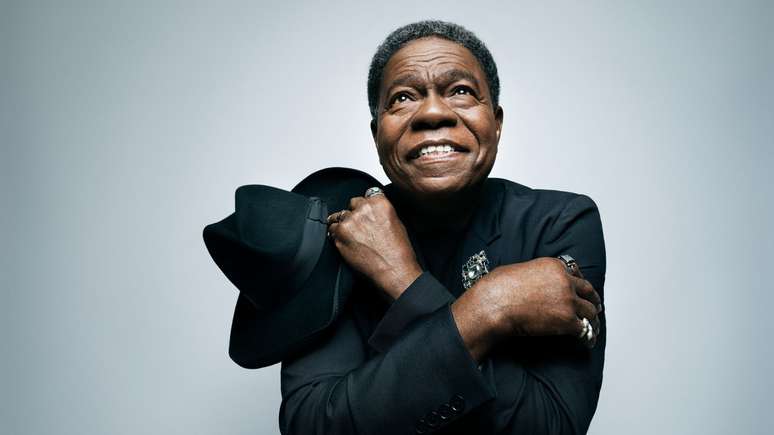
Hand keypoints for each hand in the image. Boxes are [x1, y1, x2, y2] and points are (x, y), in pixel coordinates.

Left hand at [326, 194, 421, 298]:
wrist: (393, 270)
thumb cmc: (398, 252)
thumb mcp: (397, 222)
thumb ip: (381, 212)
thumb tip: (372, 211)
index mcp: (380, 203)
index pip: (368, 195)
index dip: (366, 205)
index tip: (365, 212)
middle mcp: (364, 209)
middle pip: (352, 203)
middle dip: (354, 213)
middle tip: (359, 227)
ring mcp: (350, 221)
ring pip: (340, 216)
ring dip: (343, 224)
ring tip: (352, 236)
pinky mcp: (340, 234)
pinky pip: (331, 229)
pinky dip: (336, 235)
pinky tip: (346, 242)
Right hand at [452, 257, 601, 360]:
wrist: (495, 304)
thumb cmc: (498, 288)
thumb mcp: (520, 270)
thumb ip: (536, 275)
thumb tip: (534, 284)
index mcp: (554, 266)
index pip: (576, 273)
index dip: (581, 284)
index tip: (584, 290)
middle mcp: (565, 281)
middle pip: (588, 291)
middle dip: (593, 300)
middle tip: (595, 307)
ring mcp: (568, 301)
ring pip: (590, 311)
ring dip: (592, 320)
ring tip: (593, 328)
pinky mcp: (567, 320)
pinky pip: (585, 329)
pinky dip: (588, 336)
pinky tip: (588, 341)